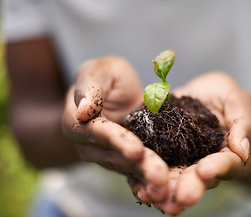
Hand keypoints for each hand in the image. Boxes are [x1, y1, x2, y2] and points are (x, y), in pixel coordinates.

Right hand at [62, 56, 168, 201]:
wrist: (115, 92)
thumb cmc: (106, 77)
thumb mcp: (98, 71)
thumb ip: (90, 86)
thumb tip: (82, 111)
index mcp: (76, 121)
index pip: (97, 132)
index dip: (116, 141)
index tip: (136, 150)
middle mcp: (88, 144)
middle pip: (113, 156)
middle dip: (137, 166)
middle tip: (159, 176)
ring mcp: (104, 155)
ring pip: (125, 167)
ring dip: (145, 177)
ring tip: (165, 186)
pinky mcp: (122, 160)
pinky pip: (134, 171)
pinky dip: (147, 180)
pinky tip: (162, 190)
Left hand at [134, 72, 250, 214]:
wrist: (198, 93)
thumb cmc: (224, 95)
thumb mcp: (238, 101)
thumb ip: (244, 123)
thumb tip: (242, 151)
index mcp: (231, 155)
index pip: (228, 164)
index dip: (217, 168)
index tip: (204, 171)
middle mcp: (207, 164)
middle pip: (199, 179)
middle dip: (190, 187)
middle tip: (181, 197)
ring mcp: (183, 162)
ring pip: (175, 179)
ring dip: (166, 191)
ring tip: (154, 197)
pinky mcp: (163, 156)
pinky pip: (154, 168)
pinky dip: (146, 178)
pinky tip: (139, 187)